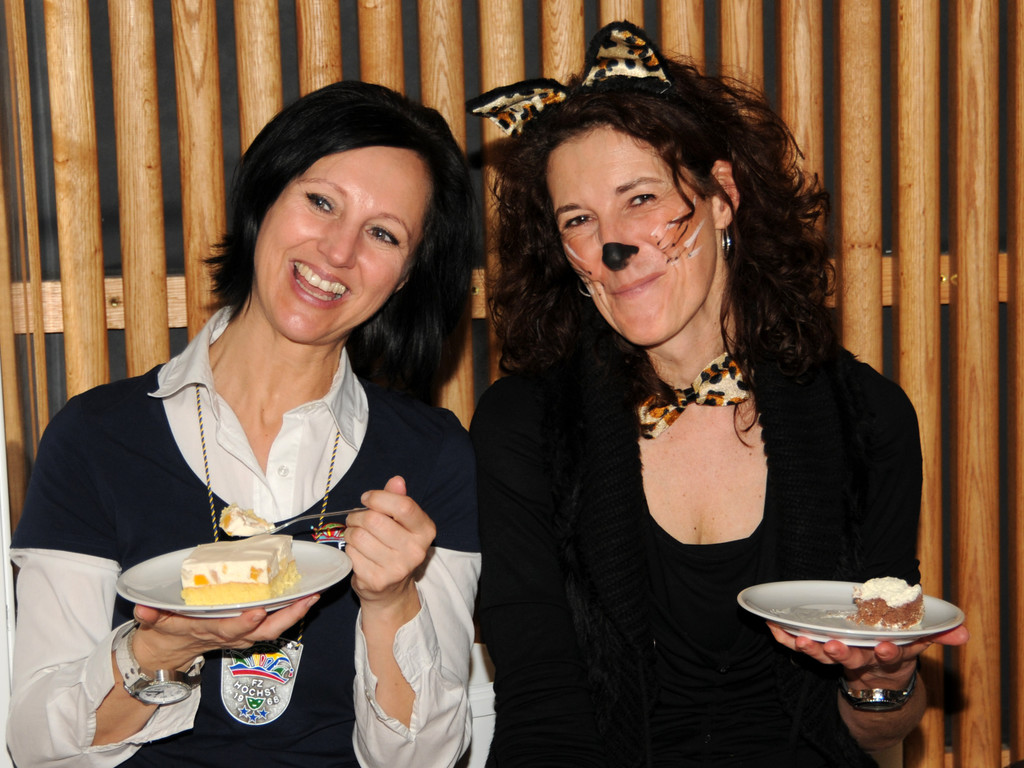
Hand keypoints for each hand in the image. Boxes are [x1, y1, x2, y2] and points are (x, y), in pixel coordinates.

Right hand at [131, 594, 318, 671]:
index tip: (257, 611)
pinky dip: (290, 611)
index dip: (243, 622)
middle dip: (285, 618)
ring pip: (273, 627)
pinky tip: (305, 596)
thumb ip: (151, 615)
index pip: (229, 629)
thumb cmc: (166, 630)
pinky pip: (273, 622)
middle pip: (263, 630)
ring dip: (293, 614)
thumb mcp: (155, 623)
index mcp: (208, 630)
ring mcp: (241, 634)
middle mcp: (230, 634)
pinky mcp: (248, 629)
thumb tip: (143, 607)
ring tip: (313, 595)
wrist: (171, 650)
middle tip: (306, 601)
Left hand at [344, 475, 434, 611]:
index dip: (379, 498)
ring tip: (356, 534)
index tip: (367, 498)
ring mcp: (396, 568)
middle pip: (374, 520)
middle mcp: (415, 551)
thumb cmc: (395, 547)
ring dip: (351, 532)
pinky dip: (349, 549)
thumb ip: (398, 499)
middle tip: (356, 518)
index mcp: (425, 531)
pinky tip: (357, 551)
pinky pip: (351, 554)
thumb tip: (397, 480)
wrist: (392, 590)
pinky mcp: (376, 580)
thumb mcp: (402, 522)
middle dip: (358, 515)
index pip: (403, 506)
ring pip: (359, 536)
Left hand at [767, 622, 968, 688]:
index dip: (890, 651)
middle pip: (855, 659)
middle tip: (833, 646)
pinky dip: (787, 641)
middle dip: (843, 653)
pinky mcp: (821, 657)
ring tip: (802, 640)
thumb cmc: (895, 652)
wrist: (877, 687)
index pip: (893, 654)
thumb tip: (963, 631)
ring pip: (827, 657)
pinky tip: (773, 627)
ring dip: (813, 649)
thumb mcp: (917, 645)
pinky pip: (802, 651)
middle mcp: (865, 661)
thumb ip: (938, 636)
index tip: (887, 646)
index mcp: (890, 656)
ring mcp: (841, 661)